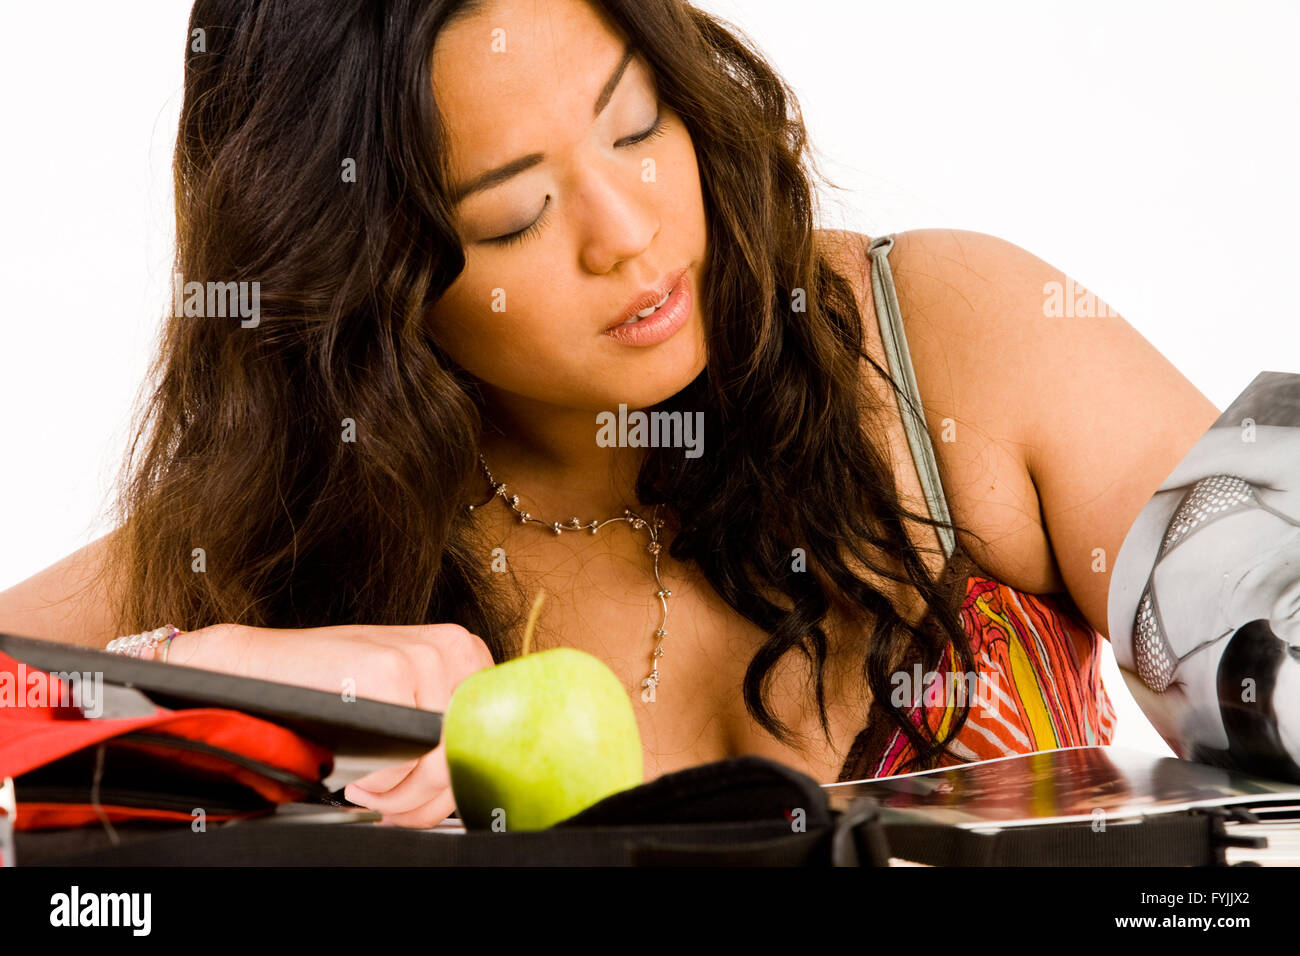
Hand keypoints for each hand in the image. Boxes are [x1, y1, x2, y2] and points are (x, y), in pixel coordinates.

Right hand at [171, 621, 495, 826]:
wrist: (257, 668)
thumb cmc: (328, 688)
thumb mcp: (402, 695)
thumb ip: (441, 724)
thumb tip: (471, 779)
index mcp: (464, 652)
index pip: (490, 735)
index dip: (457, 781)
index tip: (430, 801)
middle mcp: (453, 648)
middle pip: (467, 752)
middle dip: (430, 797)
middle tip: (392, 808)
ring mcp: (424, 656)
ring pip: (438, 761)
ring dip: (401, 795)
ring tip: (368, 792)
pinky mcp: (392, 670)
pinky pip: (404, 758)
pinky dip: (378, 780)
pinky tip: (353, 773)